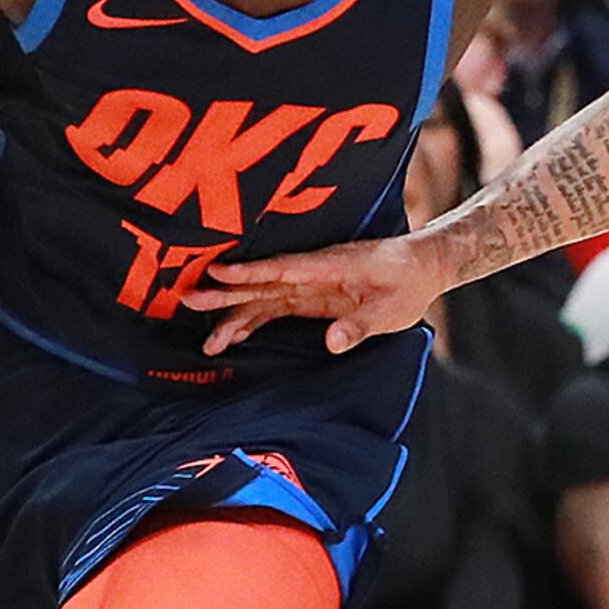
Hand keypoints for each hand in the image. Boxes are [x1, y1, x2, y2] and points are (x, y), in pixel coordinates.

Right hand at [188, 231, 454, 354]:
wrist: (422, 266)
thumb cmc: (407, 284)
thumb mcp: (390, 311)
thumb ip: (359, 325)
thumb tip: (331, 342)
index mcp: (327, 267)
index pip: (281, 269)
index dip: (249, 272)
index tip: (216, 272)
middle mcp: (310, 273)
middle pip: (260, 283)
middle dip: (224, 293)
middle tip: (187, 299)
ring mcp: (307, 284)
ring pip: (262, 298)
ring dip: (234, 315)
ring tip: (207, 342)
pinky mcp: (309, 295)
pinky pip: (274, 307)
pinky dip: (253, 320)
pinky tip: (233, 337)